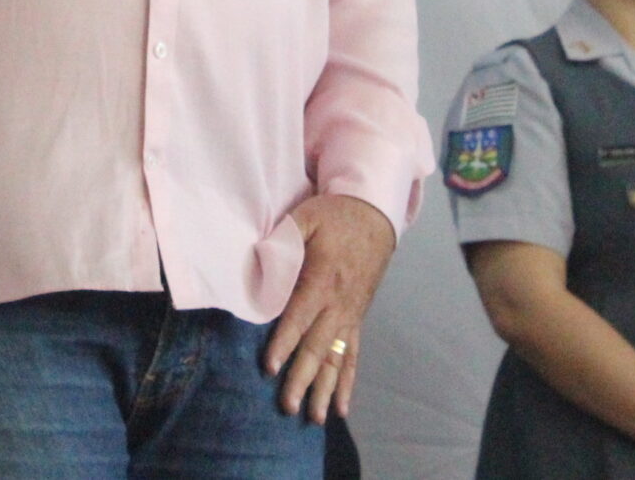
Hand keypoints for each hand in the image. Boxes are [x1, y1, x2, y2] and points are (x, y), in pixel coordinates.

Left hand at [262, 193, 394, 422]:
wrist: (375, 216)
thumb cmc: (335, 216)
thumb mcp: (306, 216)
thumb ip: (284, 238)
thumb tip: (260, 260)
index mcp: (323, 278)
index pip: (299, 316)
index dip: (284, 342)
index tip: (270, 366)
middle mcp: (338, 304)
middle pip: (317, 347)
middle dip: (302, 378)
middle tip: (287, 406)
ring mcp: (350, 315)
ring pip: (336, 359)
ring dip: (325, 390)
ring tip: (315, 418)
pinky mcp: (356, 320)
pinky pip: (352, 356)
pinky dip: (347, 383)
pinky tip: (342, 408)